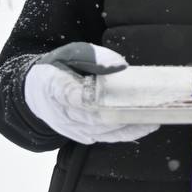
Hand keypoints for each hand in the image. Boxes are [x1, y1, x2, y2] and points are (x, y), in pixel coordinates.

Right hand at [23, 43, 159, 143]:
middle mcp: (61, 112)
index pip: (70, 95)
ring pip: (103, 132)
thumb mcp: (71, 53)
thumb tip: (121, 66)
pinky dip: (126, 133)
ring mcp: (71, 127)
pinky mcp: (80, 135)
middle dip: (123, 115)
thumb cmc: (58, 68)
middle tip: (151, 108)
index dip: (90, 98)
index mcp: (54, 87)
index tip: (110, 97)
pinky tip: (146, 125)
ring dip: (130, 126)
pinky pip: (106, 137)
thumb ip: (95, 57)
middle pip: (94, 118)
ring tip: (156, 117)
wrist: (34, 92)